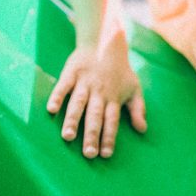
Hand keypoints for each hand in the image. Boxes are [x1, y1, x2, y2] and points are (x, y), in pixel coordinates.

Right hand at [46, 30, 146, 158]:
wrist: (106, 41)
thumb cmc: (120, 71)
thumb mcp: (134, 87)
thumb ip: (138, 109)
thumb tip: (143, 129)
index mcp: (113, 97)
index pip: (112, 120)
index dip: (109, 137)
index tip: (105, 154)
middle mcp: (99, 91)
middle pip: (95, 115)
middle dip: (92, 134)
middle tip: (89, 154)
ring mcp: (85, 81)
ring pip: (78, 103)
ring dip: (73, 119)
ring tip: (68, 136)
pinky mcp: (72, 72)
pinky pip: (63, 85)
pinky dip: (57, 96)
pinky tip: (51, 109)